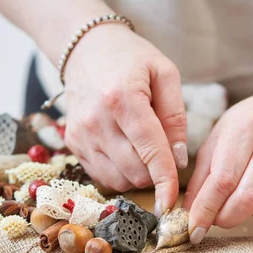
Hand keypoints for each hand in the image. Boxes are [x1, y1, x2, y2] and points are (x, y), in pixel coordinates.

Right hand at [63, 24, 186, 214]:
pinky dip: (121, 172)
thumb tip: (178, 159)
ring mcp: (81, 136)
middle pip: (135, 171)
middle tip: (162, 147)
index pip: (150, 150)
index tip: (173, 202)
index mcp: (122, 99)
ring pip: (119, 179)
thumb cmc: (131, 58)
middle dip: (156, 171)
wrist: (86, 49)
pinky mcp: (74, 145)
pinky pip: (103, 176)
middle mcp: (96, 121)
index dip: (165, 180)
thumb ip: (175, 117)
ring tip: (142, 145)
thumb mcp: (164, 74)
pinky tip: (126, 150)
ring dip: (139, 173)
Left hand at [182, 92, 252, 243]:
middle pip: (249, 198)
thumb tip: (189, 214)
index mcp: (246, 126)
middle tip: (217, 220)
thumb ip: (202, 177)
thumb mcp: (219, 138)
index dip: (206, 208)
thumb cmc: (250, 127)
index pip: (223, 178)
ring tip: (245, 194)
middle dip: (226, 218)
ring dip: (249, 213)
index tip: (193, 229)